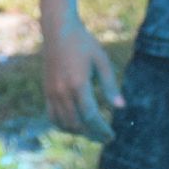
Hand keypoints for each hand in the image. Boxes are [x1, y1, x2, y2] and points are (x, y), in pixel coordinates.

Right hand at [43, 19, 124, 141]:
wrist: (58, 30)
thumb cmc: (83, 43)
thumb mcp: (101, 60)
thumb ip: (110, 85)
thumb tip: (121, 107)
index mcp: (78, 84)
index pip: (91, 116)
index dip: (102, 130)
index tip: (112, 136)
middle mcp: (63, 91)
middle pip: (78, 124)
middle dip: (93, 135)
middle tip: (105, 138)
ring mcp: (52, 92)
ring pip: (64, 124)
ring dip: (79, 132)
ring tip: (93, 134)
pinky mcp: (47, 91)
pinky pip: (52, 116)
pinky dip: (64, 126)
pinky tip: (76, 126)